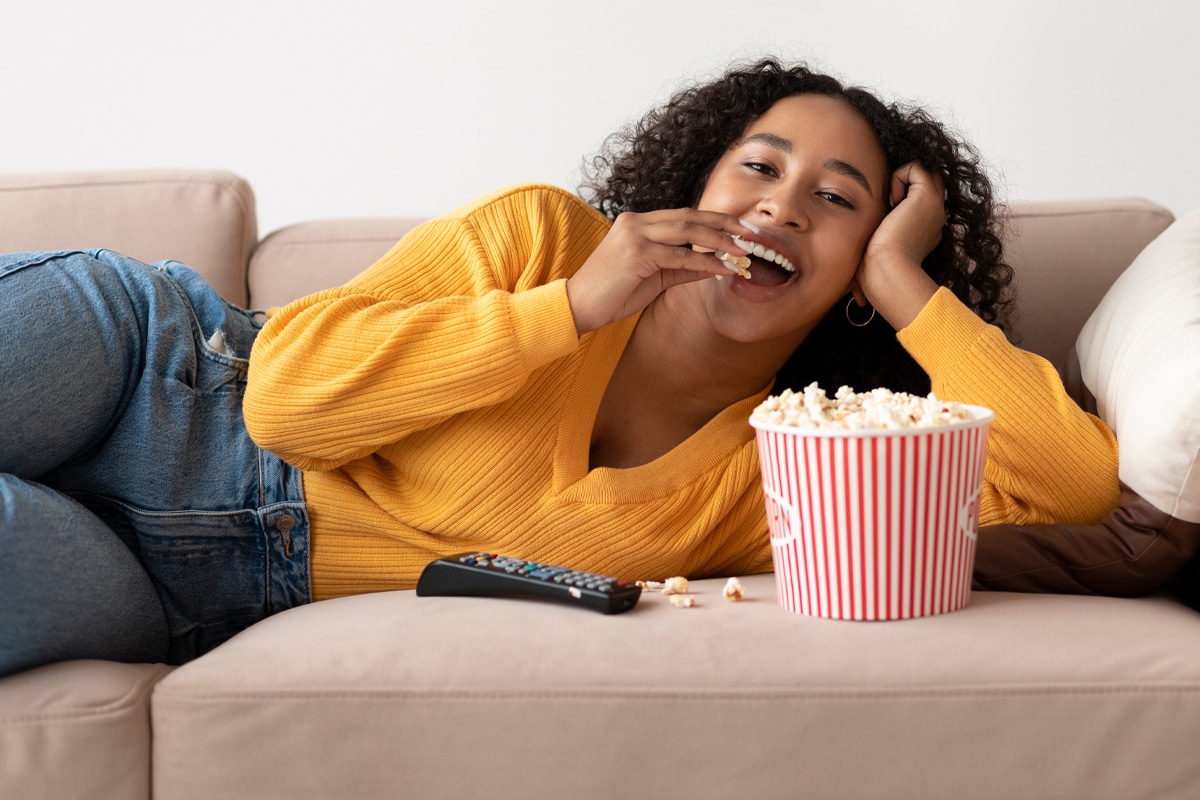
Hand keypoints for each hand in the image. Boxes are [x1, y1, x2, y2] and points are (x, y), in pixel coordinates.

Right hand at [566, 209, 754, 334]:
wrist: (577, 307)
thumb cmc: (611, 295)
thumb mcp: (653, 277)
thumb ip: (681, 267)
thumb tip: (715, 265)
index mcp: (637, 223)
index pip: (684, 215)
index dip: (714, 220)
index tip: (740, 228)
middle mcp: (635, 222)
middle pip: (690, 217)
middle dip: (724, 224)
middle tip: (751, 233)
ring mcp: (635, 235)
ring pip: (688, 232)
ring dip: (720, 241)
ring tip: (744, 250)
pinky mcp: (637, 254)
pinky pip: (680, 257)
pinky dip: (706, 262)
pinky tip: (724, 268)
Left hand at [850, 161, 946, 329]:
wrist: (888, 271)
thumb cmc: (876, 269)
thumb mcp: (876, 249)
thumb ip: (876, 237)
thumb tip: (863, 249)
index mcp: (924, 228)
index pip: (918, 197)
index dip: (900, 194)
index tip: (885, 215)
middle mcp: (934, 215)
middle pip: (924, 181)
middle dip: (903, 183)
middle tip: (888, 207)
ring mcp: (935, 205)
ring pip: (921, 172)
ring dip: (900, 180)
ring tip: (891, 205)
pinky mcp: (928, 196)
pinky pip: (916, 167)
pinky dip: (899, 175)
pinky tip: (892, 201)